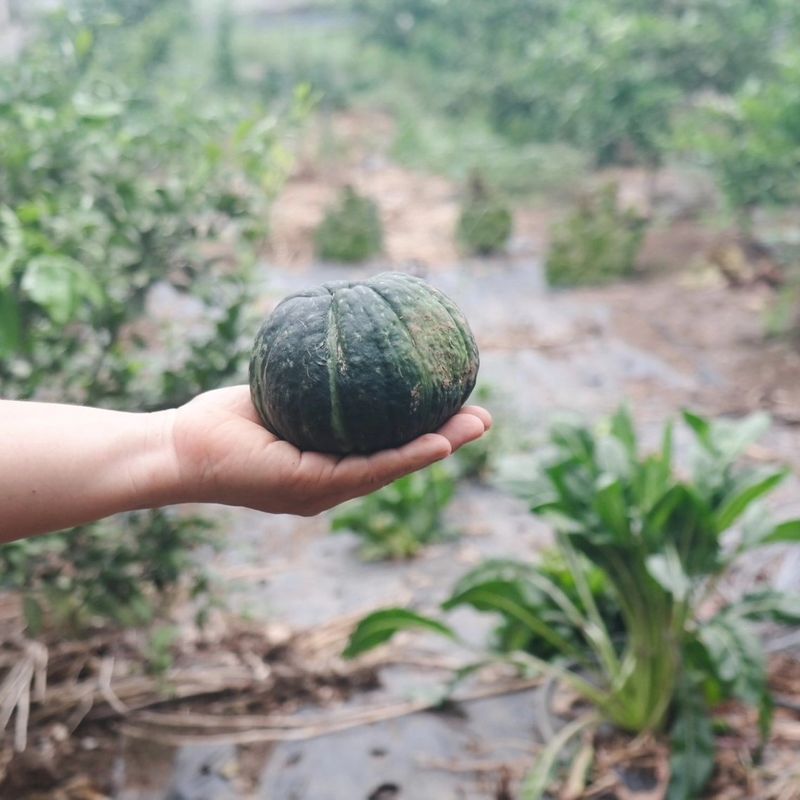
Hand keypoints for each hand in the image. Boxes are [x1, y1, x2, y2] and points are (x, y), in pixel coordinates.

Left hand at [169, 385, 491, 515]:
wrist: (176, 451)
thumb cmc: (221, 425)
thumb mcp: (276, 398)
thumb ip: (310, 383)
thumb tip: (340, 338)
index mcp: (328, 466)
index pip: (385, 448)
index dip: (424, 433)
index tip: (455, 408)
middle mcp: (332, 484)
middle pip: (399, 460)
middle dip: (444, 440)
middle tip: (483, 417)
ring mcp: (323, 490)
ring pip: (392, 469)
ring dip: (436, 449)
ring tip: (474, 426)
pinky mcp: (309, 488)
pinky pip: (365, 469)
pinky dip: (403, 456)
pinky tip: (434, 440)